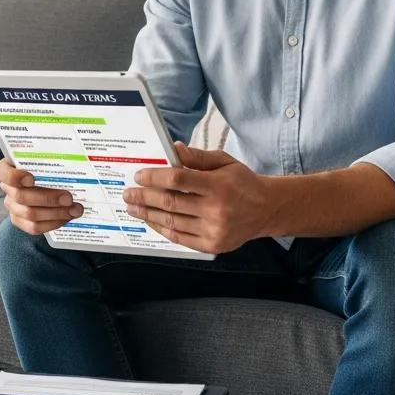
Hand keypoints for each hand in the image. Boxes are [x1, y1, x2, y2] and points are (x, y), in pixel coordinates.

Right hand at [0, 157, 84, 235]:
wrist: (44, 181)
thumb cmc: (44, 163)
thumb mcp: (44, 155)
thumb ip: (51, 152)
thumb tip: (76, 145)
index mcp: (8, 167)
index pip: (0, 172)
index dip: (14, 177)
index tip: (32, 178)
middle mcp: (7, 188)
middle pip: (21, 197)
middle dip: (48, 198)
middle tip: (69, 197)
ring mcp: (12, 205)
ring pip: (30, 214)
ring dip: (56, 213)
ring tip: (75, 209)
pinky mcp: (20, 220)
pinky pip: (33, 227)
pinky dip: (53, 223)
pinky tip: (67, 217)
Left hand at [122, 141, 275, 253]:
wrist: (267, 210)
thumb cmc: (242, 182)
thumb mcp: (224, 162)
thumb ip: (197, 157)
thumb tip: (172, 149)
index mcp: (218, 185)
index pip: (178, 179)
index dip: (155, 177)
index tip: (139, 175)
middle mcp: (216, 210)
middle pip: (170, 202)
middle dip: (144, 197)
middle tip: (128, 193)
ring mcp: (214, 231)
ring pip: (172, 222)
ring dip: (148, 214)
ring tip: (133, 208)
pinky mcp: (212, 246)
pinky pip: (180, 238)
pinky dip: (162, 229)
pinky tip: (151, 221)